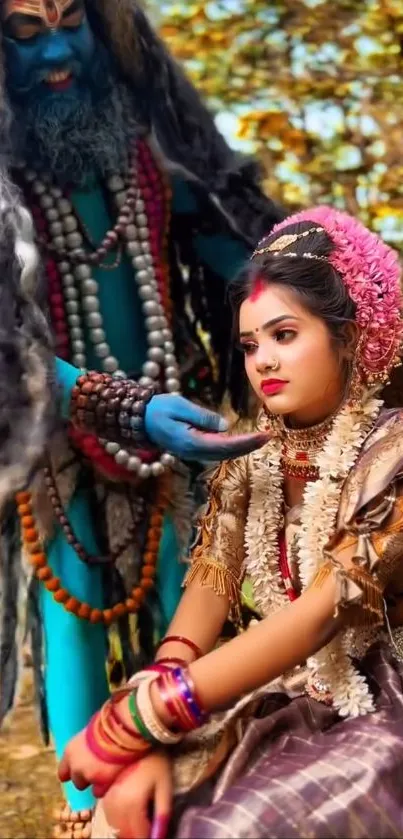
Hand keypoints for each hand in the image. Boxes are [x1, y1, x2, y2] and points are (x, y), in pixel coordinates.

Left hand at [58, 725, 131, 796]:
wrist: (121, 729)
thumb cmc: (109, 723)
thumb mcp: (91, 731)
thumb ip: (86, 744)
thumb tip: (90, 747)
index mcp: (71, 751)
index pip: (63, 772)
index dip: (72, 772)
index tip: (80, 770)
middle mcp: (76, 766)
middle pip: (78, 782)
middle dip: (88, 778)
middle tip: (101, 768)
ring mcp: (89, 776)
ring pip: (93, 789)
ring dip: (100, 783)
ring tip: (112, 771)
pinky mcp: (103, 784)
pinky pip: (105, 791)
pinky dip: (111, 786)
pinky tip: (118, 775)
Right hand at [102, 752, 172, 838]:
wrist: (137, 735)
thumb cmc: (156, 761)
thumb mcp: (165, 787)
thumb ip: (162, 815)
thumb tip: (159, 837)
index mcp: (130, 804)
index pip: (137, 836)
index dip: (147, 836)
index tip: (155, 830)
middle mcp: (114, 804)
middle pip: (124, 833)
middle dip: (136, 833)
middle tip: (148, 821)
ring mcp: (105, 797)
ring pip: (114, 826)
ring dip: (127, 827)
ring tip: (141, 815)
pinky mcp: (102, 791)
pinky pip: (108, 814)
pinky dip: (118, 819)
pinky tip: (129, 810)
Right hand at [144, 394, 268, 460]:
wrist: (139, 420)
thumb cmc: (157, 409)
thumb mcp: (179, 406)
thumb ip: (202, 416)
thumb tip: (225, 426)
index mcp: (191, 442)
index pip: (225, 445)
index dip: (247, 442)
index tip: (264, 436)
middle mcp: (194, 451)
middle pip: (228, 453)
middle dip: (249, 446)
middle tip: (269, 437)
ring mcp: (193, 452)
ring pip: (223, 453)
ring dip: (242, 447)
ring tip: (260, 438)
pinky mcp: (193, 449)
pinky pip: (217, 450)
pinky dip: (232, 446)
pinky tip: (243, 441)